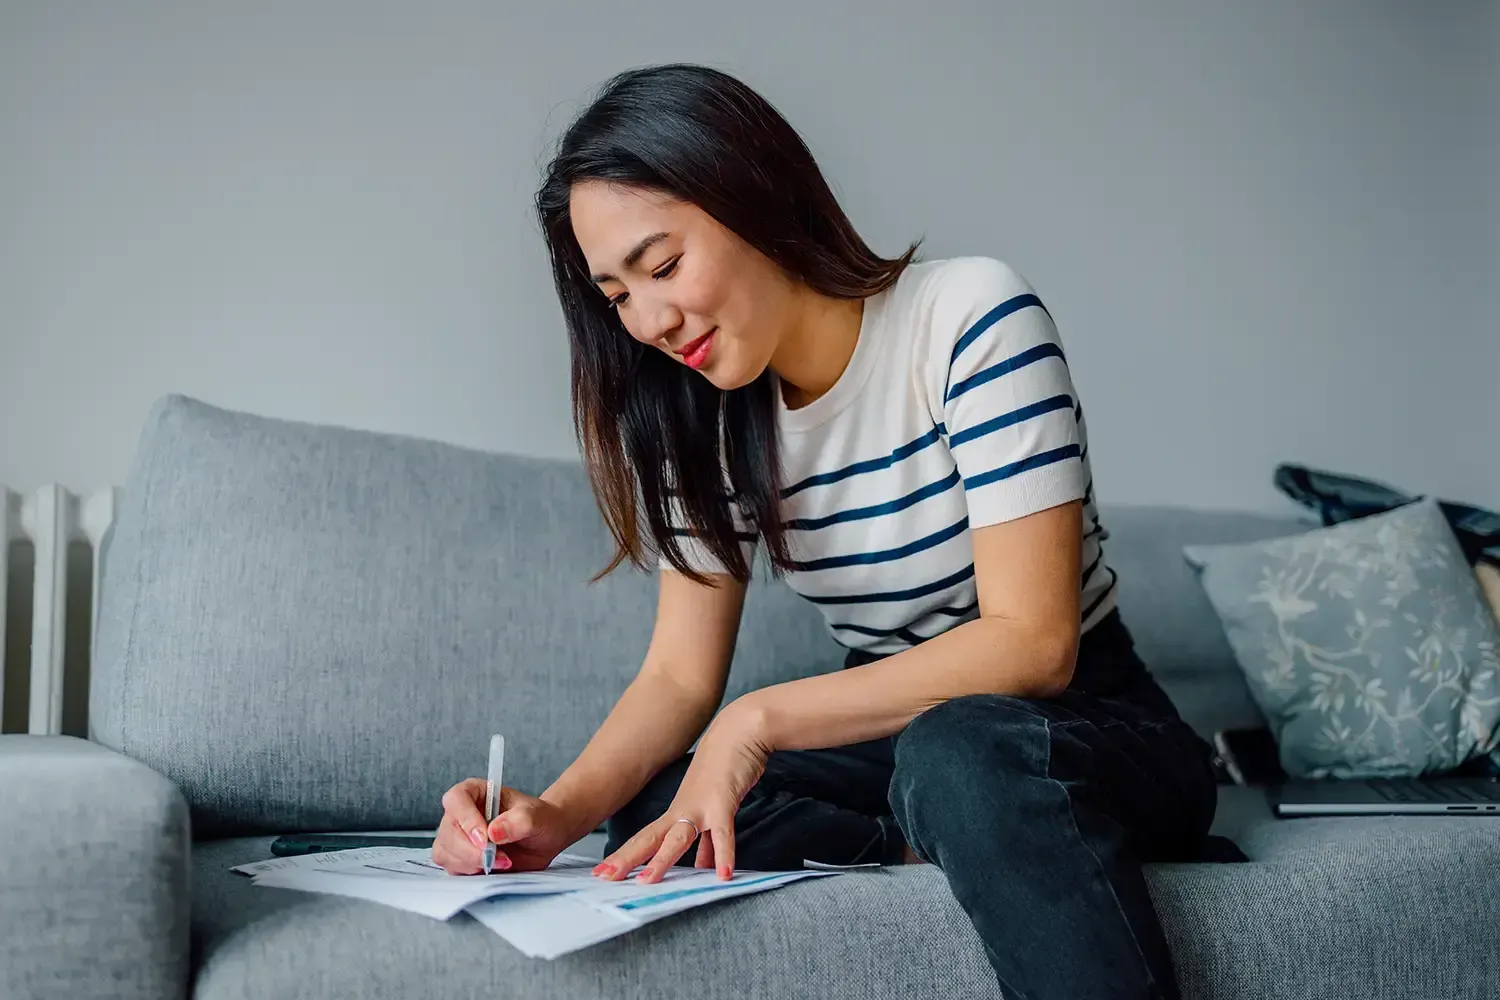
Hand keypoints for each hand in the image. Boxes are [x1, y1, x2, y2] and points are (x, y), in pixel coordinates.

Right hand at [432, 778, 580, 874]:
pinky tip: (493, 869)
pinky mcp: (461, 858)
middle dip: (470, 850)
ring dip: (471, 863)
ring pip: (446, 853)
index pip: (456, 799)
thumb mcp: (536, 816)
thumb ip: (519, 821)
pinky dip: (471, 873)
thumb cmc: (539, 819)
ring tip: (501, 862)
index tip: (485, 839)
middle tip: (499, 858)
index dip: (466, 819)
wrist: (545, 838)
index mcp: (476, 792)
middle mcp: (461, 813)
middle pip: (448, 831)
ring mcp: (458, 837)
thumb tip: (494, 832)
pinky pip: (453, 869)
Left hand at [594, 699, 771, 883]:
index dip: (625, 856)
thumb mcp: (713, 808)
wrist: (738, 731)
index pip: (645, 838)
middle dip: (626, 859)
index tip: (603, 873)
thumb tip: (705, 868)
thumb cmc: (725, 767)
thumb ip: (708, 842)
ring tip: (646, 883)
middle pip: (649, 839)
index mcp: (677, 812)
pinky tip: (722, 875)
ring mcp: (700, 807)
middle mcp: (682, 811)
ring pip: (676, 839)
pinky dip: (723, 855)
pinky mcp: (722, 803)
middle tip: (603, 878)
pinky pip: (722, 833)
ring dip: (661, 861)